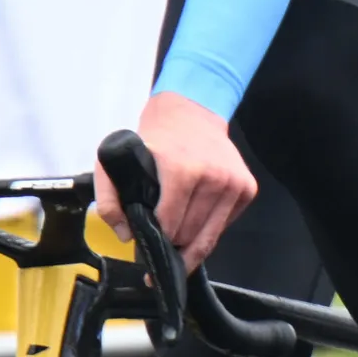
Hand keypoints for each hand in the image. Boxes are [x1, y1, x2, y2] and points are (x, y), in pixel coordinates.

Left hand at [98, 92, 258, 268]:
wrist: (192, 115)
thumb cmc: (156, 140)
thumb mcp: (117, 161)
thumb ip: (109, 200)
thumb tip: (127, 235)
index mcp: (183, 170)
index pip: (170, 225)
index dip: (155, 238)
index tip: (147, 241)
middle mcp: (214, 177)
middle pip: (190, 235)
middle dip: (173, 241)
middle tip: (162, 236)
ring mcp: (235, 183)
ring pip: (210, 237)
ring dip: (191, 241)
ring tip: (178, 236)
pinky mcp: (248, 188)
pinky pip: (225, 225)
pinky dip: (210, 227)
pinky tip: (197, 215)